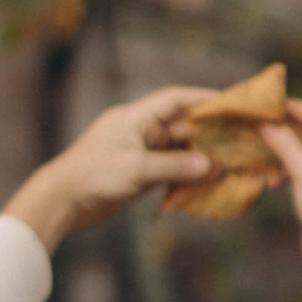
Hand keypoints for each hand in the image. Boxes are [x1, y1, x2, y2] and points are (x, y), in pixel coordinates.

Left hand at [4, 91, 214, 250]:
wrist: (61, 202)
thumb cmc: (92, 176)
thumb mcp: (137, 169)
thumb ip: (176, 166)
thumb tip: (212, 166)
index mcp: (136, 118)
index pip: (175, 100)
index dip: (203, 99)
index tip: (231, 103)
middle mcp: (140, 132)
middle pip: (182, 128)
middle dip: (210, 135)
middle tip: (241, 141)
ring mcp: (139, 154)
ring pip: (179, 153)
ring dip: (202, 160)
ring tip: (230, 167)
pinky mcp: (138, 176)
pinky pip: (170, 172)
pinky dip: (188, 177)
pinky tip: (207, 185)